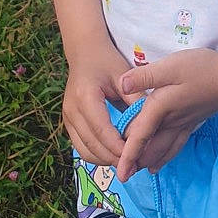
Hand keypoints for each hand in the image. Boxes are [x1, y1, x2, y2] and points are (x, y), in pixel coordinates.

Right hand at [62, 52, 130, 166]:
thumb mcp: (124, 75)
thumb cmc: (107, 61)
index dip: (118, 147)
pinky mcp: (68, 123)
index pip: (101, 130)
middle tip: (135, 165)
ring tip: (126, 162)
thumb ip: (136, 98)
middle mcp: (71, 110)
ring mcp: (67, 118)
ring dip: (105, 160)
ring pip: (84, 151)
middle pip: (92, 145)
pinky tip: (114, 154)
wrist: (85, 52)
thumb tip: (150, 125)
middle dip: (113, 158)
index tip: (135, 156)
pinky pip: (81, 147)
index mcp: (85, 96)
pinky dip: (97, 154)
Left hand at [116, 49, 217, 180]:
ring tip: (136, 172)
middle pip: (149, 148)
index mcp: (160, 108)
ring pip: (162, 151)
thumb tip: (121, 85)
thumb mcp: (171, 66)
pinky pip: (174, 147)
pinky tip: (158, 164)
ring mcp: (183, 124)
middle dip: (135, 162)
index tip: (119, 174)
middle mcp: (170, 121)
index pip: (139, 136)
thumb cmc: (203, 69)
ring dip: (148, 162)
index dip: (127, 154)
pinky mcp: (192, 123)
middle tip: (122, 174)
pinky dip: (164, 158)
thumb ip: (145, 76)